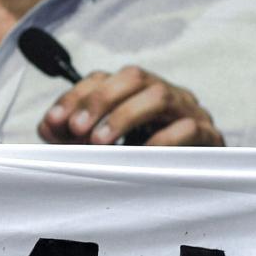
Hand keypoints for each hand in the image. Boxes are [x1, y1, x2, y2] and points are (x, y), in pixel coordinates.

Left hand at [37, 66, 222, 145]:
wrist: (194, 179)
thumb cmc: (138, 155)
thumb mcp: (100, 142)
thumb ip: (71, 132)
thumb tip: (47, 127)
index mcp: (134, 89)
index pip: (102, 78)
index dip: (74, 97)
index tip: (54, 122)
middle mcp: (162, 92)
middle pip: (132, 76)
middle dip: (99, 101)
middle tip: (76, 130)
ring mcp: (188, 110)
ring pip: (159, 95)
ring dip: (124, 117)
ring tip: (100, 142)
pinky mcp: (209, 134)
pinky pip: (188, 128)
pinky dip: (160, 140)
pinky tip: (139, 156)